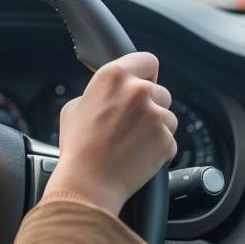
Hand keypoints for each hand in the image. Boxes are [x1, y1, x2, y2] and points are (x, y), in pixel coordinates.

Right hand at [43, 52, 177, 215]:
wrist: (87, 183)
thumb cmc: (78, 147)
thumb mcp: (75, 107)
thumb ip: (100, 92)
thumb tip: (111, 92)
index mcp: (114, 76)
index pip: (148, 60)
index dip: (145, 73)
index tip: (143, 83)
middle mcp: (138, 91)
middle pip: (160, 91)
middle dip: (150, 105)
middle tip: (131, 123)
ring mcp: (155, 116)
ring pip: (168, 116)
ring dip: (156, 127)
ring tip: (132, 142)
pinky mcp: (166, 140)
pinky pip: (169, 140)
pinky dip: (158, 148)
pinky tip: (138, 155)